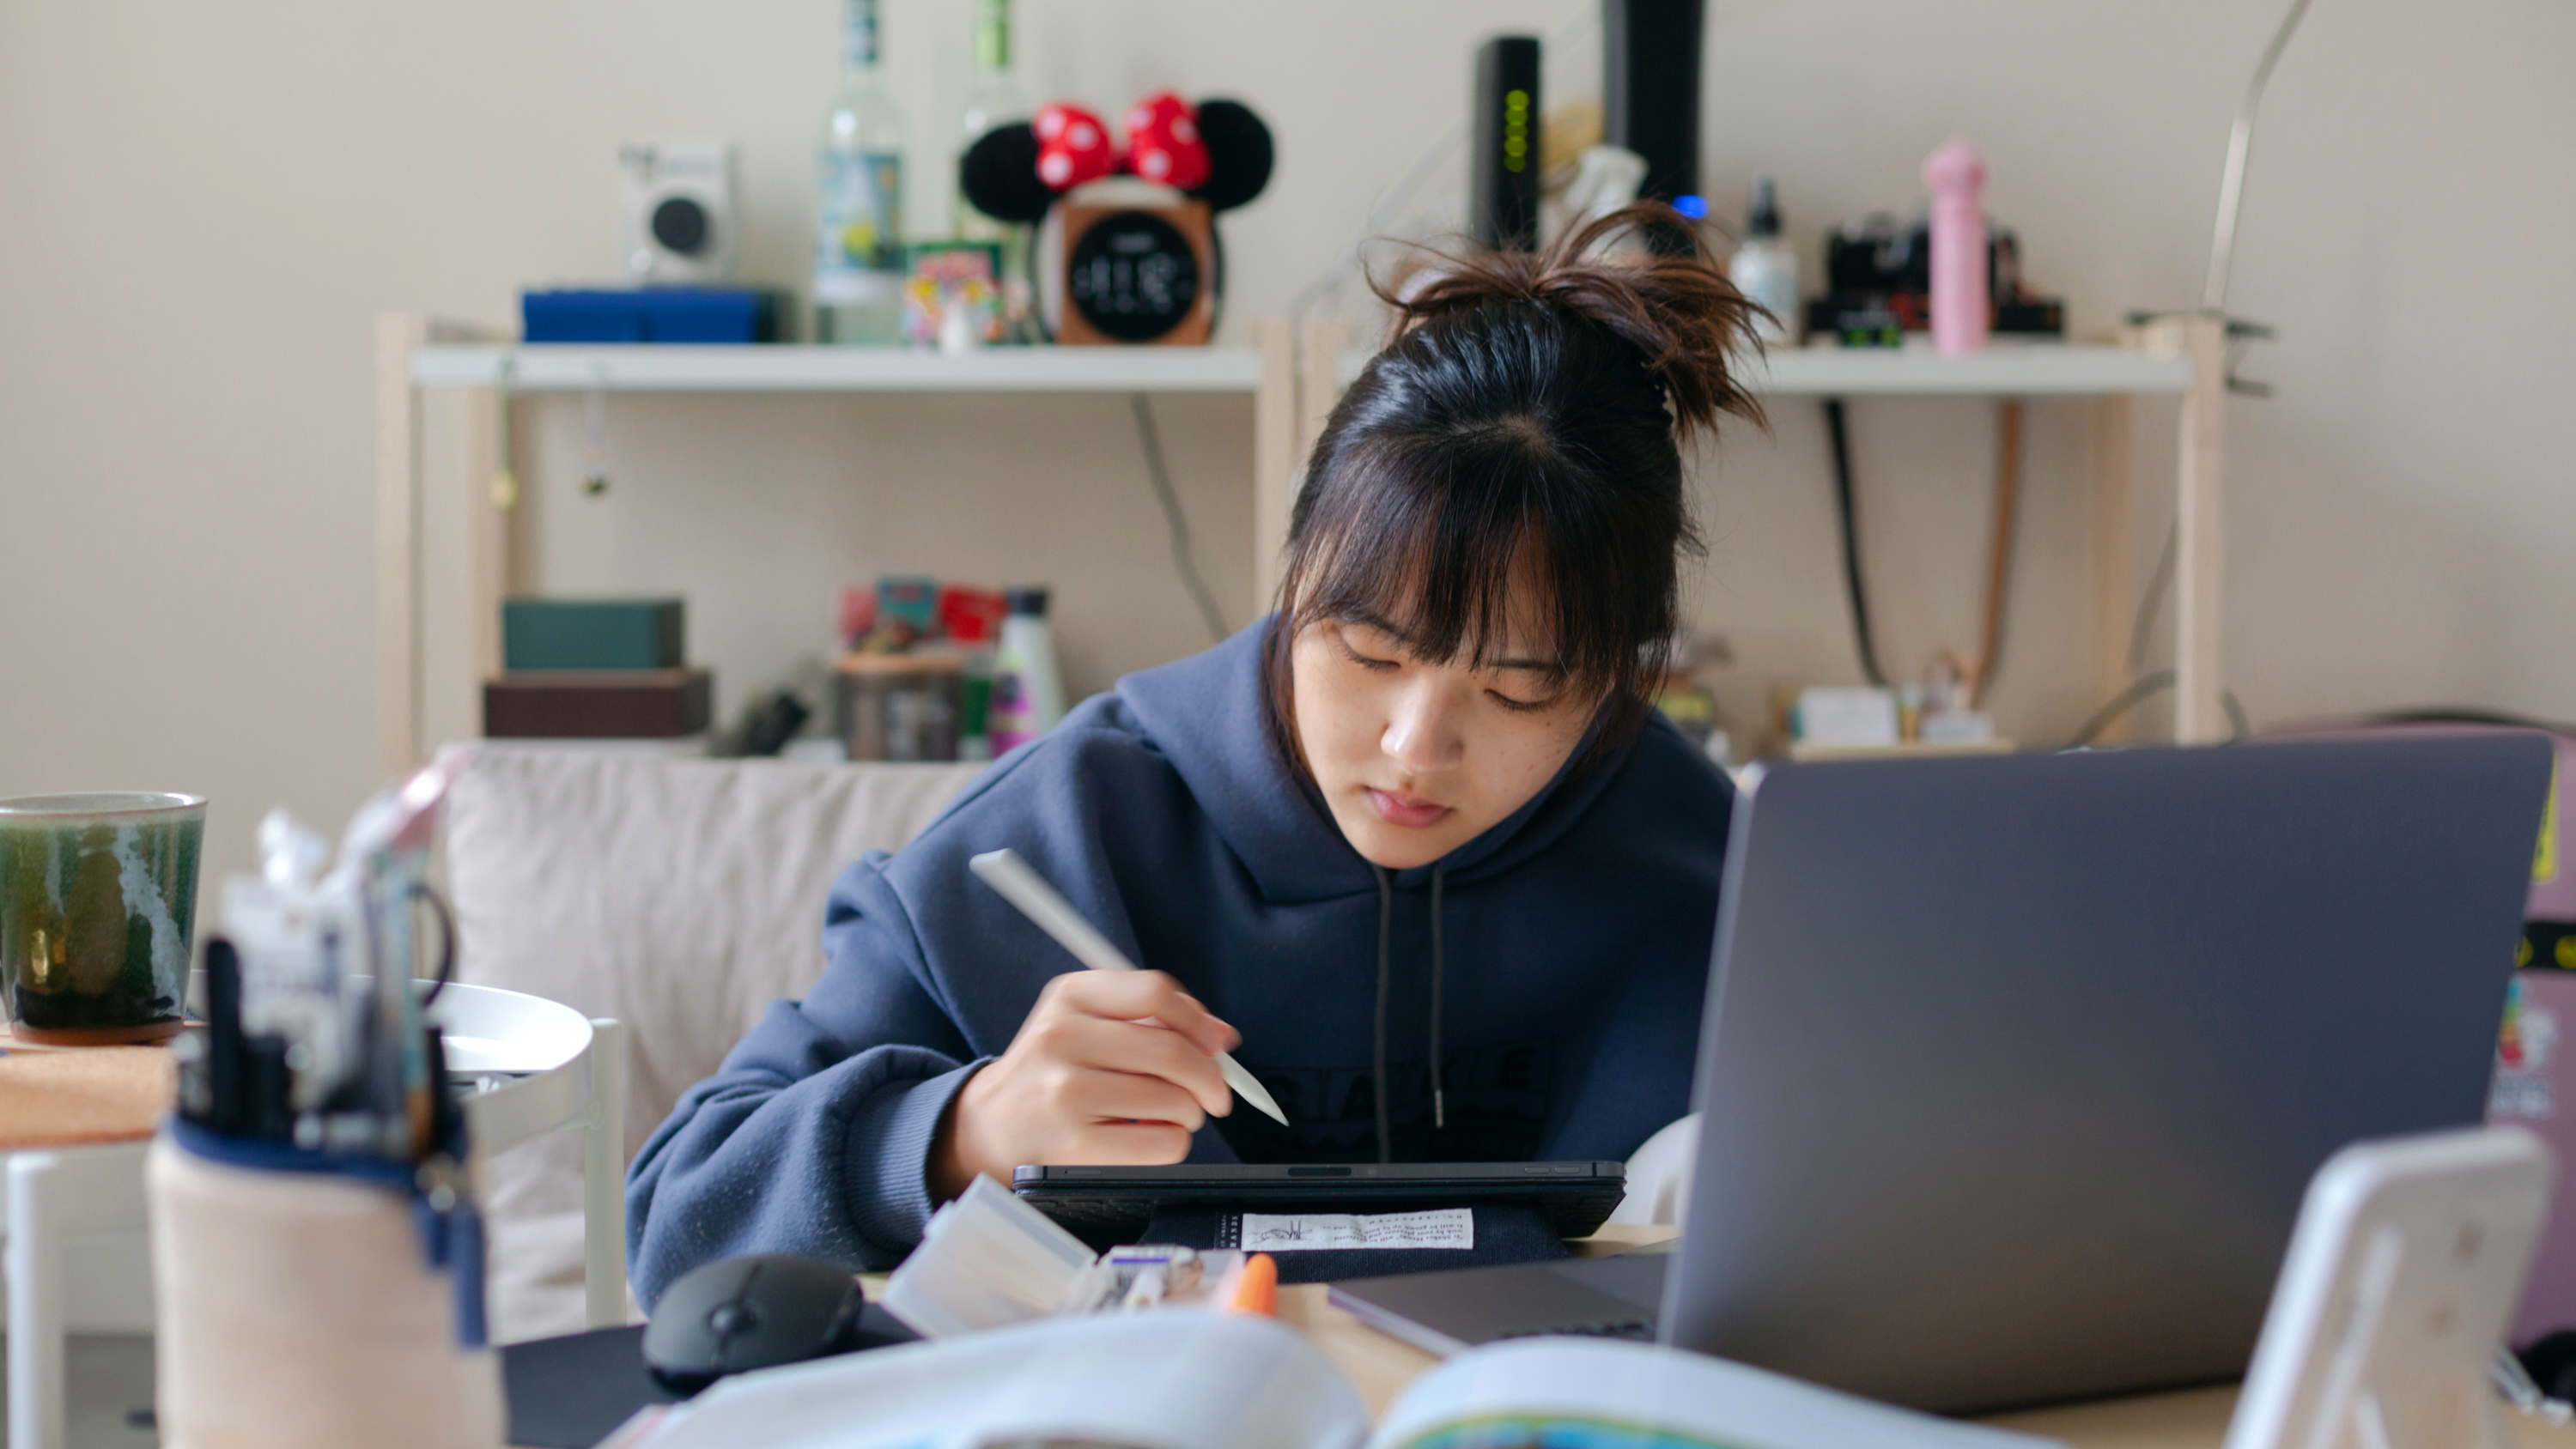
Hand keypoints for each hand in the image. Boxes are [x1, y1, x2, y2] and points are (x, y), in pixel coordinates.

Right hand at [930, 971, 1240, 1201]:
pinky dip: (1173, 1142)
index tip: (1215, 1043)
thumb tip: (1221, 1036)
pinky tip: (1150, 1136)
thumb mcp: (1086, 1021)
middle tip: (1214, 1092)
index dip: (1198, 1020)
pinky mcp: (1074, 1143)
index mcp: (1071, 996)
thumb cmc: (1053, 1070)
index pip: (1155, 992)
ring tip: (1169, 1113)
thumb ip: (1152, 1019)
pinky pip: (1161, 1143)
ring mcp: (1066, 1091)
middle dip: (1210, 1077)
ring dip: (1189, 1112)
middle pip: (1171, 1051)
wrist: (993, 1125)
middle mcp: (1063, 1037)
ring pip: (1173, 1100)